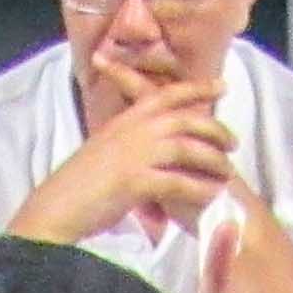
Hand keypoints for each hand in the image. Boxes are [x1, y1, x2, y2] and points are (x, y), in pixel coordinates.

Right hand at [17, 82, 233, 244]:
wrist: (58, 206)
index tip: (224, 86)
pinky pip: (179, 183)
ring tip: (228, 174)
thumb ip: (131, 142)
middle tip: (234, 143)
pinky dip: (199, 190)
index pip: (168, 95)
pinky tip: (211, 197)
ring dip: (213, 161)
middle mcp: (133, 130)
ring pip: (188, 149)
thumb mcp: (106, 150)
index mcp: (126, 119)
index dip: (198, 88)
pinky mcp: (136, 182)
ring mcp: (135, 155)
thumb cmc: (80, 184)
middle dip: (216, 129)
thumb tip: (154, 148)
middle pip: (187, 120)